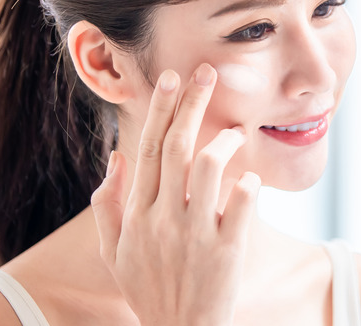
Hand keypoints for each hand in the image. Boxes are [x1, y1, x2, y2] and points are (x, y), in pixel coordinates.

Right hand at [90, 64, 260, 325]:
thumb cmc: (148, 288)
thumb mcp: (113, 252)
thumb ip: (108, 204)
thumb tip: (116, 159)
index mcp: (137, 214)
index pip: (147, 149)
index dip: (160, 109)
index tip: (172, 78)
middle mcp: (163, 218)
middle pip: (177, 147)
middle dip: (192, 104)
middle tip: (208, 73)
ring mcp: (195, 234)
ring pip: (208, 168)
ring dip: (225, 141)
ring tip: (237, 131)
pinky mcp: (226, 250)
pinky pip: (241, 205)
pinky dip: (249, 185)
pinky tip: (252, 179)